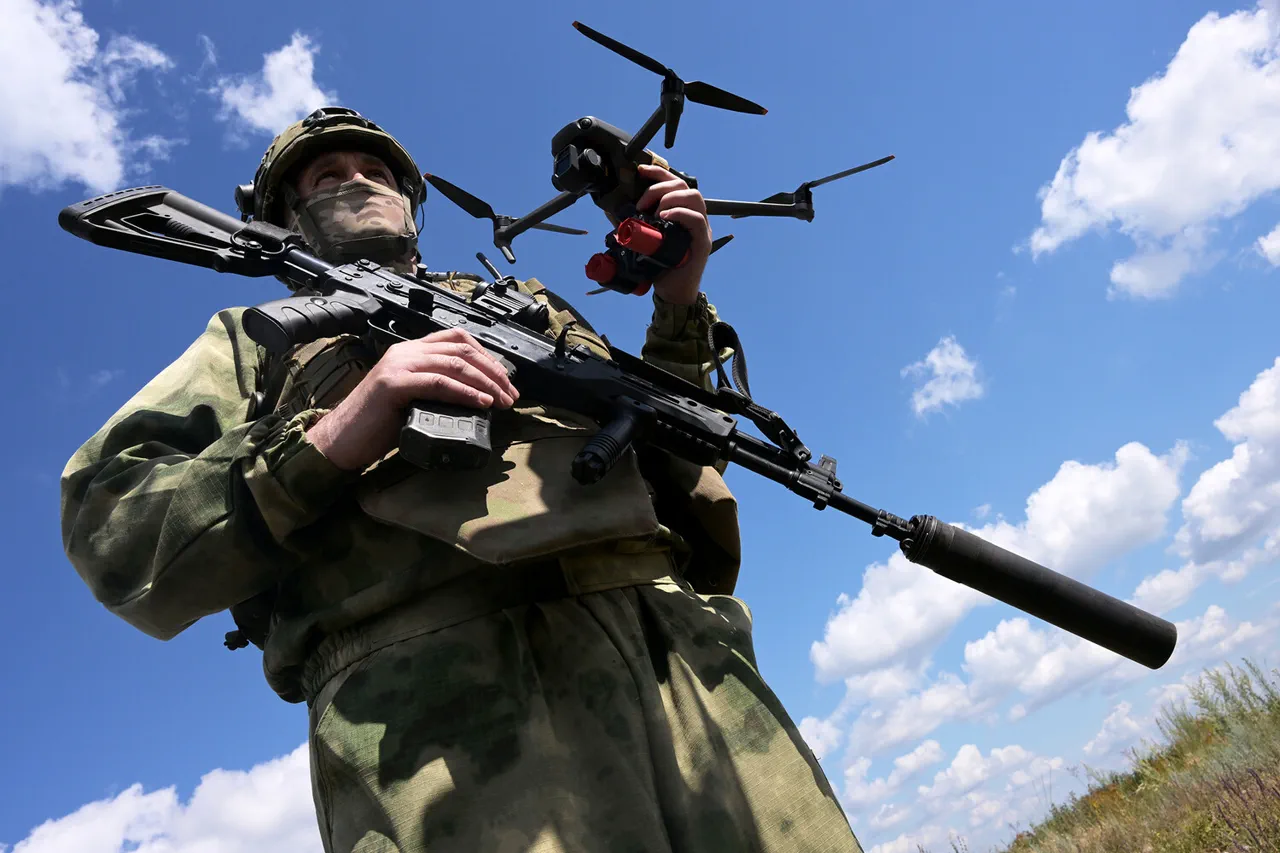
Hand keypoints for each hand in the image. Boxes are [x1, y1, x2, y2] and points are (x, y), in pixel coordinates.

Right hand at [306, 328, 518, 470]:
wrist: (341, 440)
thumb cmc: (378, 425)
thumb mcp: (414, 398)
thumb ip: (438, 389)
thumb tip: (478, 398)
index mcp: (411, 350)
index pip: (457, 339)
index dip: (487, 357)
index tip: (505, 381)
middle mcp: (405, 351)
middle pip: (462, 349)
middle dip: (493, 371)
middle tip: (510, 394)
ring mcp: (398, 365)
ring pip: (454, 363)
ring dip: (485, 382)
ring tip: (502, 400)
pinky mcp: (393, 384)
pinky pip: (438, 383)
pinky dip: (465, 392)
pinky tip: (481, 403)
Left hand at [633, 163, 711, 305]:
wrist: (672, 293)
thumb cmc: (660, 266)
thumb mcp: (644, 240)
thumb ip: (634, 224)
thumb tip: (612, 211)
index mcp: (681, 212)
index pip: (674, 183)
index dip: (658, 173)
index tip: (640, 171)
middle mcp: (694, 216)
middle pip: (683, 185)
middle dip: (659, 187)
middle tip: (641, 204)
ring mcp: (701, 228)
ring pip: (693, 196)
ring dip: (669, 198)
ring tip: (654, 212)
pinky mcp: (702, 242)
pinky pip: (696, 219)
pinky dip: (679, 213)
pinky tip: (665, 217)